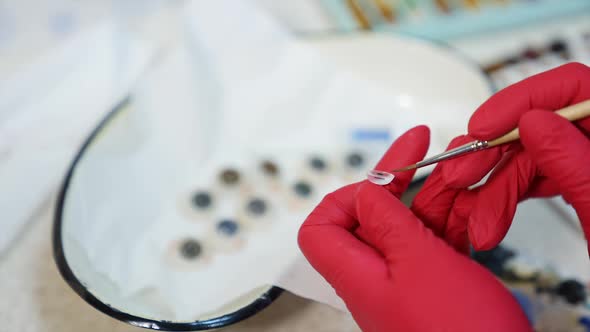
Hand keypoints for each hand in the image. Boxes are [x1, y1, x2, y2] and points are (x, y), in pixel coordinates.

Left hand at [298, 126, 530, 331]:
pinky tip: (474, 206)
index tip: (379, 177)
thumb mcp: (420, 264)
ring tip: (463, 171)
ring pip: (409, 223)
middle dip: (397, 180)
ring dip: (435, 196)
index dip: (344, 197)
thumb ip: (388, 223)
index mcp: (357, 273)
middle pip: (371, 215)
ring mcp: (407, 279)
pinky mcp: (436, 284)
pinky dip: (453, 220)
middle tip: (420, 146)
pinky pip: (436, 241)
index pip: (320, 228)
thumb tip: (365, 194)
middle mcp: (376, 276)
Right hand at [412, 62, 589, 252]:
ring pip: (532, 157)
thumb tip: (536, 121)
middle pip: (542, 126)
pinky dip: (508, 197)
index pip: (576, 86)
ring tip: (480, 223)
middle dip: (495, 157)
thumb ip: (577, 163)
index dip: (523, 100)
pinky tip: (492, 217)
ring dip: (495, 190)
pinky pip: (537, 178)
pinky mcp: (581, 182)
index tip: (484, 128)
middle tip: (462, 176)